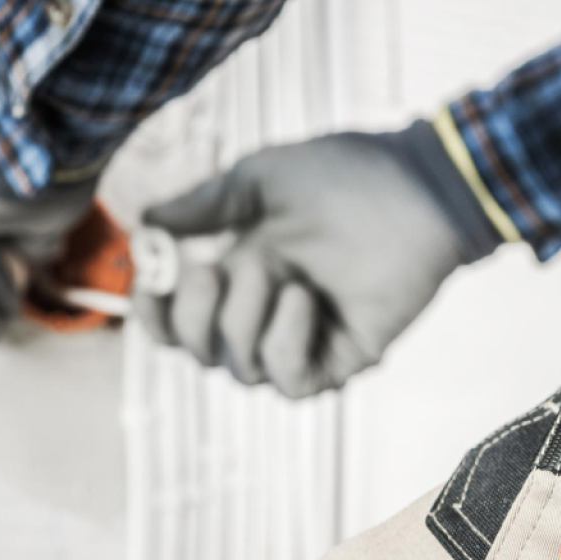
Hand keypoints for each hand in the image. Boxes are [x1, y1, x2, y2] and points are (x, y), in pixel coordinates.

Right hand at [139, 124, 500, 397]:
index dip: (156, 315)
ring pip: (241, 370)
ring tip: (283, 276)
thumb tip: (147, 222)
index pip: (180, 320)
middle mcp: (266, 313)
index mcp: (240, 273)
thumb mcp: (258, 181)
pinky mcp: (342, 359)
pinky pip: (290, 381)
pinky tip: (305, 299)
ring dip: (245, 320)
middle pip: (200, 352)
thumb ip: (204, 206)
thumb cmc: (343, 177)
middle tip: (214, 272)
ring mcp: (304, 339)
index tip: (151, 285)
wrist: (414, 189)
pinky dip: (284, 342)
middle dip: (195, 316)